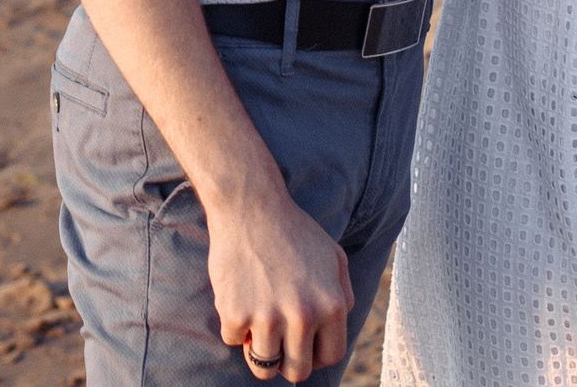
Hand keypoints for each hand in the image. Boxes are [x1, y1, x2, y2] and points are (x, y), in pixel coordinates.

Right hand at [210, 188, 352, 382]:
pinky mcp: (235, 313)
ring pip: (263, 367)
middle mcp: (303, 316)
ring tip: (256, 328)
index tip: (303, 346)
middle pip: (298, 371)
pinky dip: (233, 326)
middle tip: (278, 342)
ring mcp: (267, 317)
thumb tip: (338, 329)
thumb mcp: (334, 256)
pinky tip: (238, 300)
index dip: (316, 355)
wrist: (249, 206)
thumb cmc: (293, 230)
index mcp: (332, 305)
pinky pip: (233, 341)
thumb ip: (343, 294)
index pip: (330, 357)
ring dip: (259, 351)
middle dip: (288, 361)